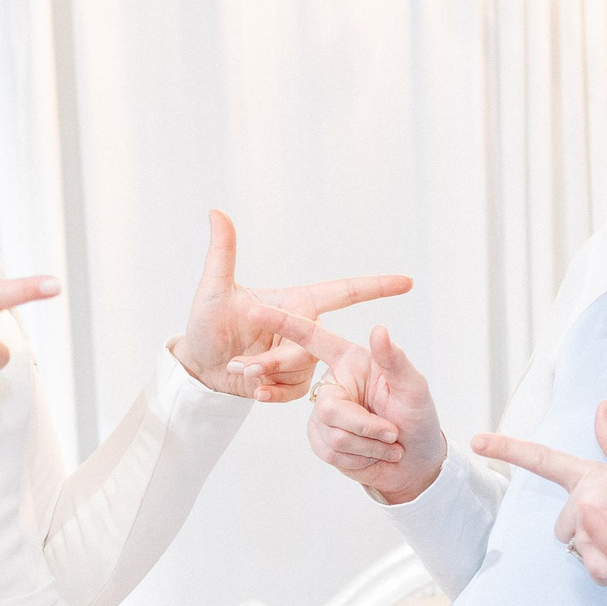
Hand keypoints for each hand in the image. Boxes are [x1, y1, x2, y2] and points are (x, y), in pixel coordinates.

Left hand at [170, 210, 411, 401]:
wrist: (199, 368)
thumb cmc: (206, 324)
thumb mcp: (213, 289)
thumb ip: (222, 253)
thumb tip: (216, 212)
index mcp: (295, 302)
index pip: (344, 291)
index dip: (376, 286)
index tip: (407, 282)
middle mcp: (303, 329)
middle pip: (312, 345)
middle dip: (275, 358)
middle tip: (241, 362)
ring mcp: (299, 358)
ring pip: (301, 370)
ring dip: (267, 373)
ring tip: (238, 368)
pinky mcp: (292, 384)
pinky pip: (294, 392)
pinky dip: (271, 393)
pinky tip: (252, 390)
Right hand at [248, 304, 447, 504]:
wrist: (414, 462)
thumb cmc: (417, 417)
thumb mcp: (414, 387)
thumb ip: (394, 359)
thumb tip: (379, 329)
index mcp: (350, 359)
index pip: (312, 338)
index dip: (283, 324)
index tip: (254, 310)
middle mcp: (333, 382)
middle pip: (330, 408)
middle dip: (365, 426)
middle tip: (394, 434)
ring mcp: (324, 412)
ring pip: (332, 434)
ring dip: (368, 446)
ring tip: (389, 443)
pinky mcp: (320, 438)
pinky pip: (329, 451)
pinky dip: (359, 458)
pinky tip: (373, 455)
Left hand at [474, 400, 606, 586]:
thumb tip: (602, 406)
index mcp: (596, 476)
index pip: (544, 459)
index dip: (508, 448)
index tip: (478, 440)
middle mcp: (588, 502)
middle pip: (563, 524)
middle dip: (586, 528)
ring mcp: (592, 535)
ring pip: (575, 548)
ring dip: (598, 549)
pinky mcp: (599, 566)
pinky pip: (589, 569)